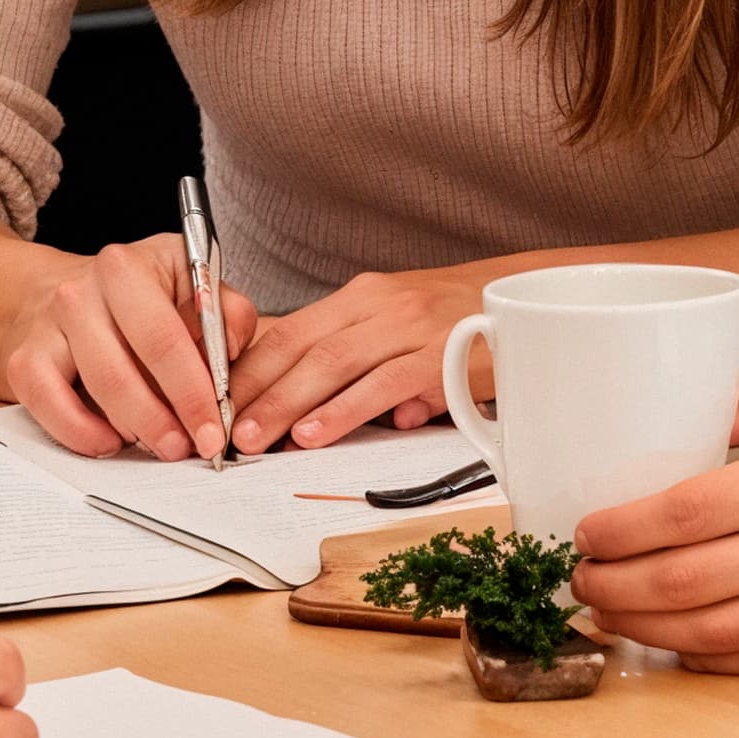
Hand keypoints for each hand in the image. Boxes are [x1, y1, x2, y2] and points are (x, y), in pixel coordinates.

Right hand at [0, 235, 248, 458]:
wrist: (53, 297)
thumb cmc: (136, 303)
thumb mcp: (187, 288)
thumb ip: (224, 314)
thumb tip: (231, 352)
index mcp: (129, 267)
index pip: (165, 336)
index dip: (194, 390)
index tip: (215, 428)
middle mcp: (83, 289)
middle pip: (127, 367)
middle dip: (165, 418)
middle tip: (188, 448)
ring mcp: (49, 324)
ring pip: (95, 388)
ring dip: (134, 428)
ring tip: (160, 445)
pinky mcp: (23, 358)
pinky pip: (49, 405)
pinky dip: (82, 434)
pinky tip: (110, 443)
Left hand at [230, 262, 488, 455]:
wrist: (521, 297)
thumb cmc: (448, 320)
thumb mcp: (390, 325)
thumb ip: (347, 358)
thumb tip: (296, 407)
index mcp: (357, 298)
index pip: (288, 332)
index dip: (248, 370)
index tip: (217, 405)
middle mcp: (377, 305)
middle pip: (303, 349)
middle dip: (259, 393)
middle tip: (227, 432)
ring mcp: (409, 328)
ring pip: (335, 365)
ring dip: (291, 404)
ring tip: (260, 440)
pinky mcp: (440, 355)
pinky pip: (384, 384)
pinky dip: (346, 410)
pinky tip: (319, 433)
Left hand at [570, 414, 738, 669]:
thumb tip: (694, 436)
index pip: (692, 505)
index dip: (623, 529)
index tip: (586, 533)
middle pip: (690, 576)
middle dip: (617, 588)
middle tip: (578, 584)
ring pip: (722, 629)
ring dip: (652, 629)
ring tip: (612, 618)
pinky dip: (716, 656)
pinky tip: (682, 644)